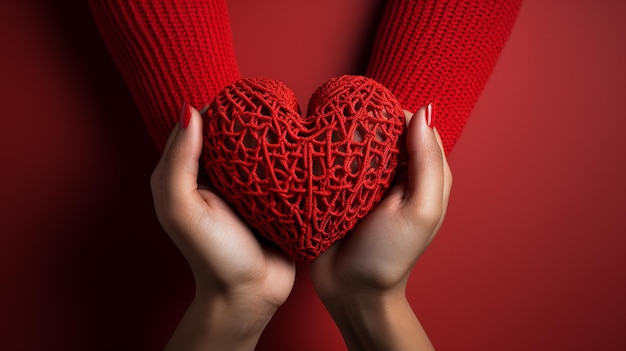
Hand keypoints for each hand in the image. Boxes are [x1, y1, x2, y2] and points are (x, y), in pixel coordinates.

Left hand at [150, 104, 295, 349]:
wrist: (250, 295)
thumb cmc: (212, 256)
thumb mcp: (182, 209)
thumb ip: (179, 163)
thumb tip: (189, 111)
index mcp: (193, 175)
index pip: (202, 128)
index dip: (219, 109)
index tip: (242, 95)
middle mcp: (222, 177)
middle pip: (236, 136)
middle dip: (252, 119)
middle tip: (274, 103)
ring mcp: (252, 188)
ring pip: (263, 150)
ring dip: (276, 136)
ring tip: (295, 118)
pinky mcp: (278, 198)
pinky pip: (285, 171)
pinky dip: (293, 158)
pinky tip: (307, 146)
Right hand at [311, 105, 451, 350]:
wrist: (350, 291)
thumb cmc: (390, 255)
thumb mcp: (419, 209)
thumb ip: (427, 162)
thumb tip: (425, 110)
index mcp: (421, 174)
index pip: (411, 126)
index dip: (391, 114)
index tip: (368, 112)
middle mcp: (394, 173)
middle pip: (380, 131)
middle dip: (362, 122)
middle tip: (341, 123)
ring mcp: (364, 181)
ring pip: (353, 143)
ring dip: (340, 137)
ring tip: (323, 133)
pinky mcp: (338, 190)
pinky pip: (333, 162)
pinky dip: (325, 154)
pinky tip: (313, 149)